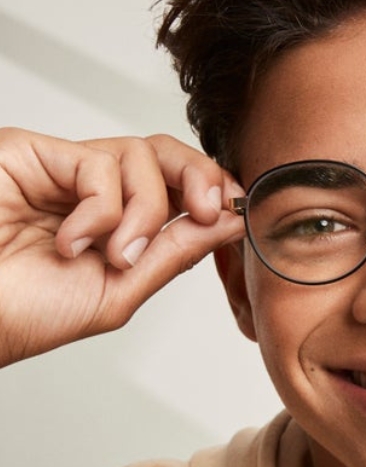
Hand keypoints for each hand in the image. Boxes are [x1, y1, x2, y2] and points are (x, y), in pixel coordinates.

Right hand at [0, 128, 244, 365]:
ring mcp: (65, 171)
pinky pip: (98, 165)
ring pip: (141, 155)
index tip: (236, 211)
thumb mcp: (121, 289)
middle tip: (209, 209)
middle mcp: (98, 192)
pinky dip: (100, 211)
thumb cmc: (28, 312)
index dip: (214, 190)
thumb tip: (230, 222)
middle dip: (201, 177)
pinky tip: (74, 242)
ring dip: (144, 213)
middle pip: (168, 155)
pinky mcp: (33, 153)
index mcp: (122, 224)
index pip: (180, 188)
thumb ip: (174, 252)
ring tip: (116, 255)